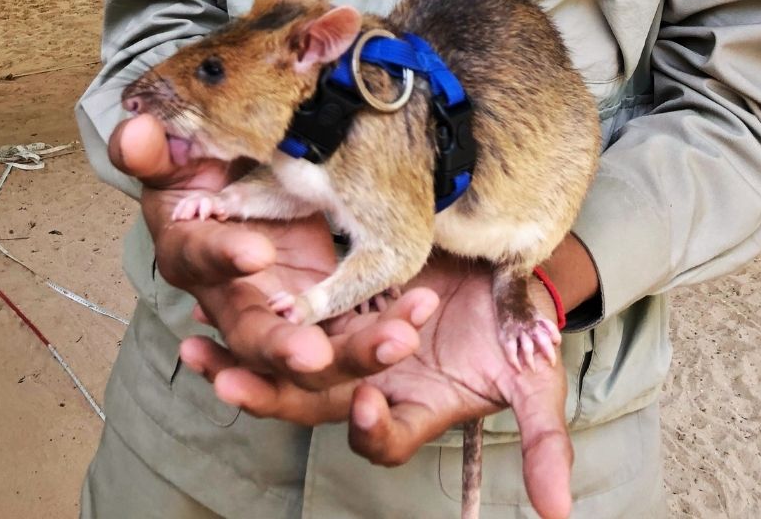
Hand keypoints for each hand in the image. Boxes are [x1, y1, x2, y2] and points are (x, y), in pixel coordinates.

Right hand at [109, 113, 438, 383]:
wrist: (234, 194)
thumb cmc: (200, 179)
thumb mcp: (175, 162)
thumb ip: (155, 152)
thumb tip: (136, 131)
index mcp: (192, 255)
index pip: (198, 260)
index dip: (220, 256)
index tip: (253, 251)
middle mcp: (230, 298)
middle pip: (249, 334)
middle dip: (277, 345)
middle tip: (311, 354)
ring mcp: (276, 315)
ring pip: (307, 352)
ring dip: (350, 352)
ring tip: (395, 341)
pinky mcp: (317, 320)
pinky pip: (349, 339)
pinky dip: (378, 337)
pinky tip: (414, 326)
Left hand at [187, 253, 571, 518]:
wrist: (505, 266)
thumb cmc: (521, 329)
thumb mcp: (533, 382)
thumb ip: (542, 444)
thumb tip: (561, 517)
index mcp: (413, 408)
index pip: (381, 438)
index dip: (372, 428)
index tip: (369, 403)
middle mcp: (373, 382)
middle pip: (313, 403)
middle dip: (271, 395)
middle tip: (231, 384)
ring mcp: (350, 341)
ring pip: (289, 358)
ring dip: (244, 355)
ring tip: (198, 345)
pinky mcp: (338, 300)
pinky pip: (291, 306)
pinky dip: (256, 302)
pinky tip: (213, 292)